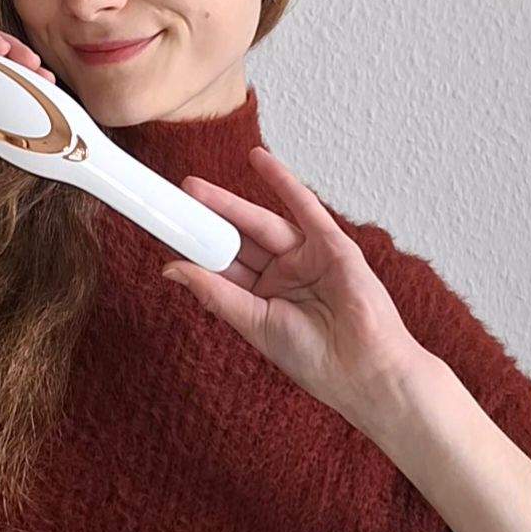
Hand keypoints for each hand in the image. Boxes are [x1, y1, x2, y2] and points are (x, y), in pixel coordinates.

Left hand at [163, 147, 427, 434]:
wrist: (364, 371)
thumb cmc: (317, 360)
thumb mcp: (255, 324)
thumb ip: (215, 293)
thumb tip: (171, 268)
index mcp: (262, 299)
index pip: (222, 266)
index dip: (195, 248)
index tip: (166, 231)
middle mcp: (282, 275)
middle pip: (237, 241)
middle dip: (206, 220)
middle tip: (174, 199)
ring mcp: (307, 258)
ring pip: (261, 222)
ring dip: (229, 203)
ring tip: (193, 187)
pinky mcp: (332, 245)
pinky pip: (304, 207)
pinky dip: (282, 182)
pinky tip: (258, 160)